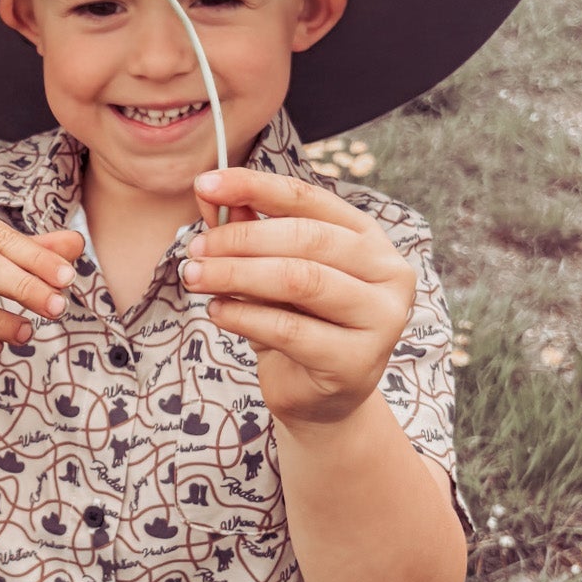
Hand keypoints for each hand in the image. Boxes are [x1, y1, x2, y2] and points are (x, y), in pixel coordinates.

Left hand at [181, 168, 417, 428]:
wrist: (320, 398)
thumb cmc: (296, 323)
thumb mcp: (267, 271)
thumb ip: (245, 229)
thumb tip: (205, 189)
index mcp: (366, 236)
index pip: (308, 199)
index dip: (255, 187)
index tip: (205, 183)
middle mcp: (386, 270)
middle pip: (306, 238)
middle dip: (240, 239)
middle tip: (195, 249)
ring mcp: (381, 317)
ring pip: (300, 280)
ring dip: (237, 275)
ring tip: (196, 277)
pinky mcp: (359, 360)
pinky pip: (291, 330)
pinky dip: (245, 316)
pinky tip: (217, 312)